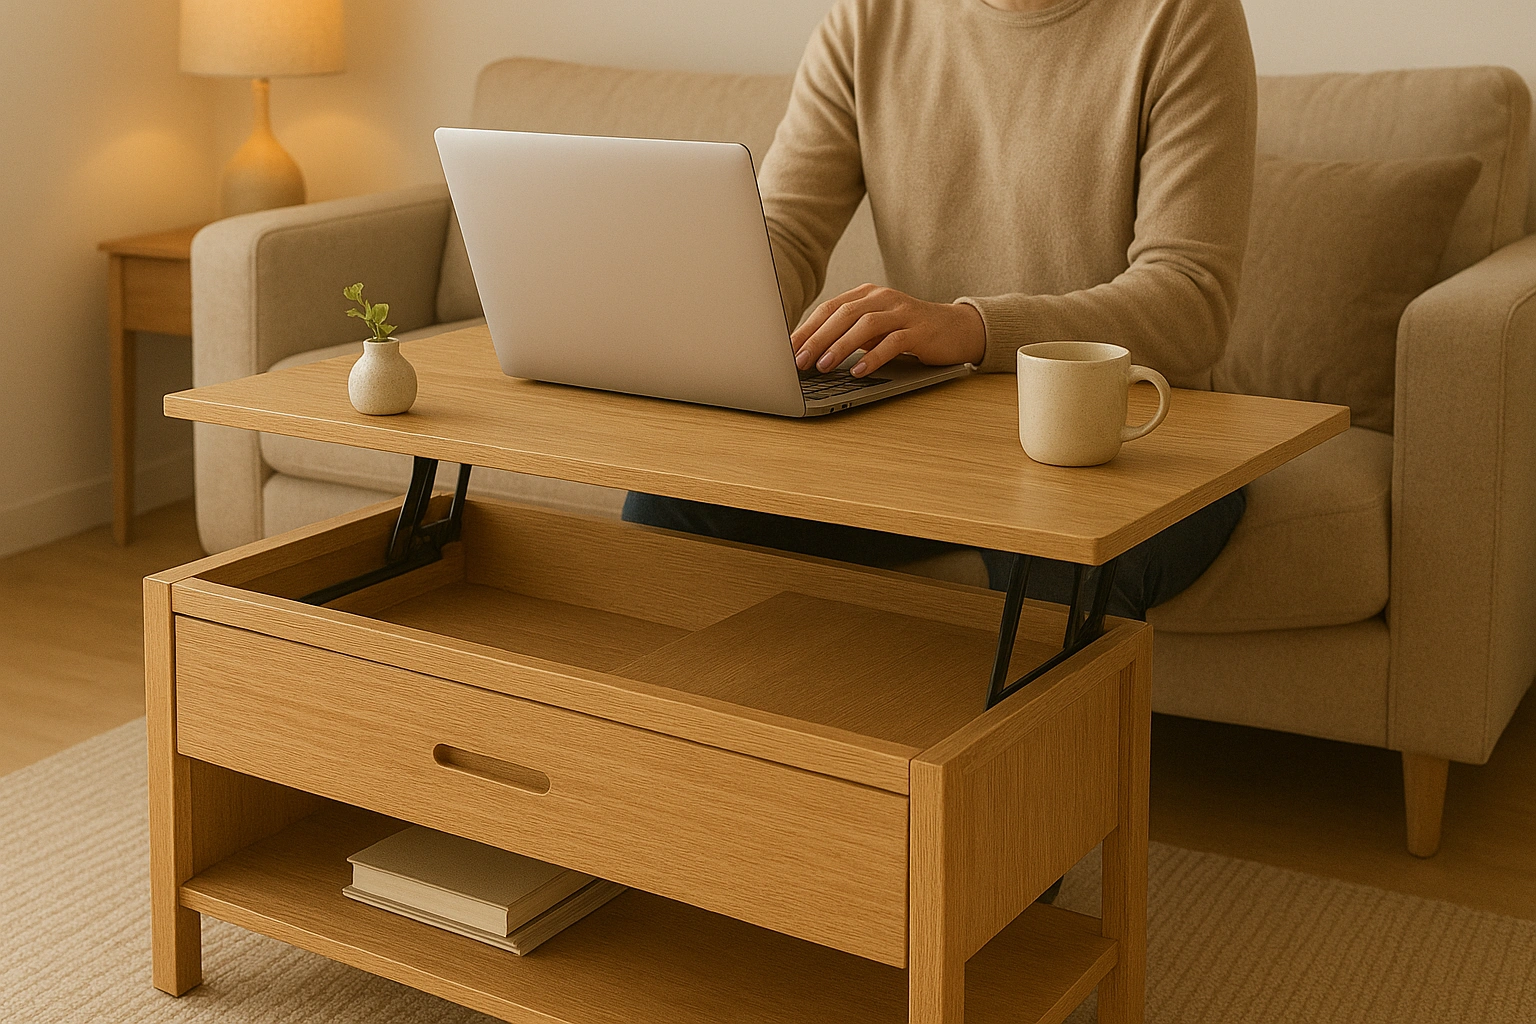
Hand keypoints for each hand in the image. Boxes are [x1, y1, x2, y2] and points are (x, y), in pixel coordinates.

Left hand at [792, 284, 986, 376]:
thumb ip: (849, 334)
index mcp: (867, 295)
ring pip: (865, 325)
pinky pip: (893, 342)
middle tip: (799, 361)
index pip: (829, 308)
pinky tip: (860, 371)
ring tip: (824, 366)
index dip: (807, 329)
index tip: (787, 349)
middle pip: (843, 315)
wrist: (956, 329)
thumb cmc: (908, 331)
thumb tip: (811, 353)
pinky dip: (874, 357)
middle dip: (817, 339)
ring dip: (841, 346)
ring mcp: (902, 312)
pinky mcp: (920, 330)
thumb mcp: (875, 329)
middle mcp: (883, 298)